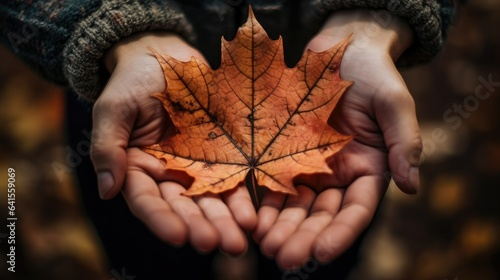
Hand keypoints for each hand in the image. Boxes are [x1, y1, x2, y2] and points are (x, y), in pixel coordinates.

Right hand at [90, 33, 255, 254]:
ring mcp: (197, 165)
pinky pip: (233, 178)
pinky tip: (254, 215)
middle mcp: (168, 174)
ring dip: (225, 220)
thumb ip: (108, 147)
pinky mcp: (222, 154)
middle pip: (184, 207)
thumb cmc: (132, 80)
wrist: (163, 55)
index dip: (162, 220)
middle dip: (201, 227)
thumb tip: (106, 191)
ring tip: (241, 239)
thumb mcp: (113, 108)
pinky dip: (242, 198)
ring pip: (211, 198)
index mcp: (138, 168)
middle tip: (219, 244)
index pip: (147, 201)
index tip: (179, 238)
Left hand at [252, 10, 421, 268]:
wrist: (340, 49)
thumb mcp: (395, 103)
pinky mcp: (283, 154)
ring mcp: (309, 165)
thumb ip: (405, 142)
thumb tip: (413, 186)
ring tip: (264, 245)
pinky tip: (251, 219)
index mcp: (369, 169)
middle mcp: (338, 174)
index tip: (322, 252)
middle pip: (321, 215)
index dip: (341, 232)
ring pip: (295, 206)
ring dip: (281, 227)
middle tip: (284, 259)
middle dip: (304, 238)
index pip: (357, 210)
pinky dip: (264, 202)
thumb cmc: (373, 73)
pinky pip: (272, 183)